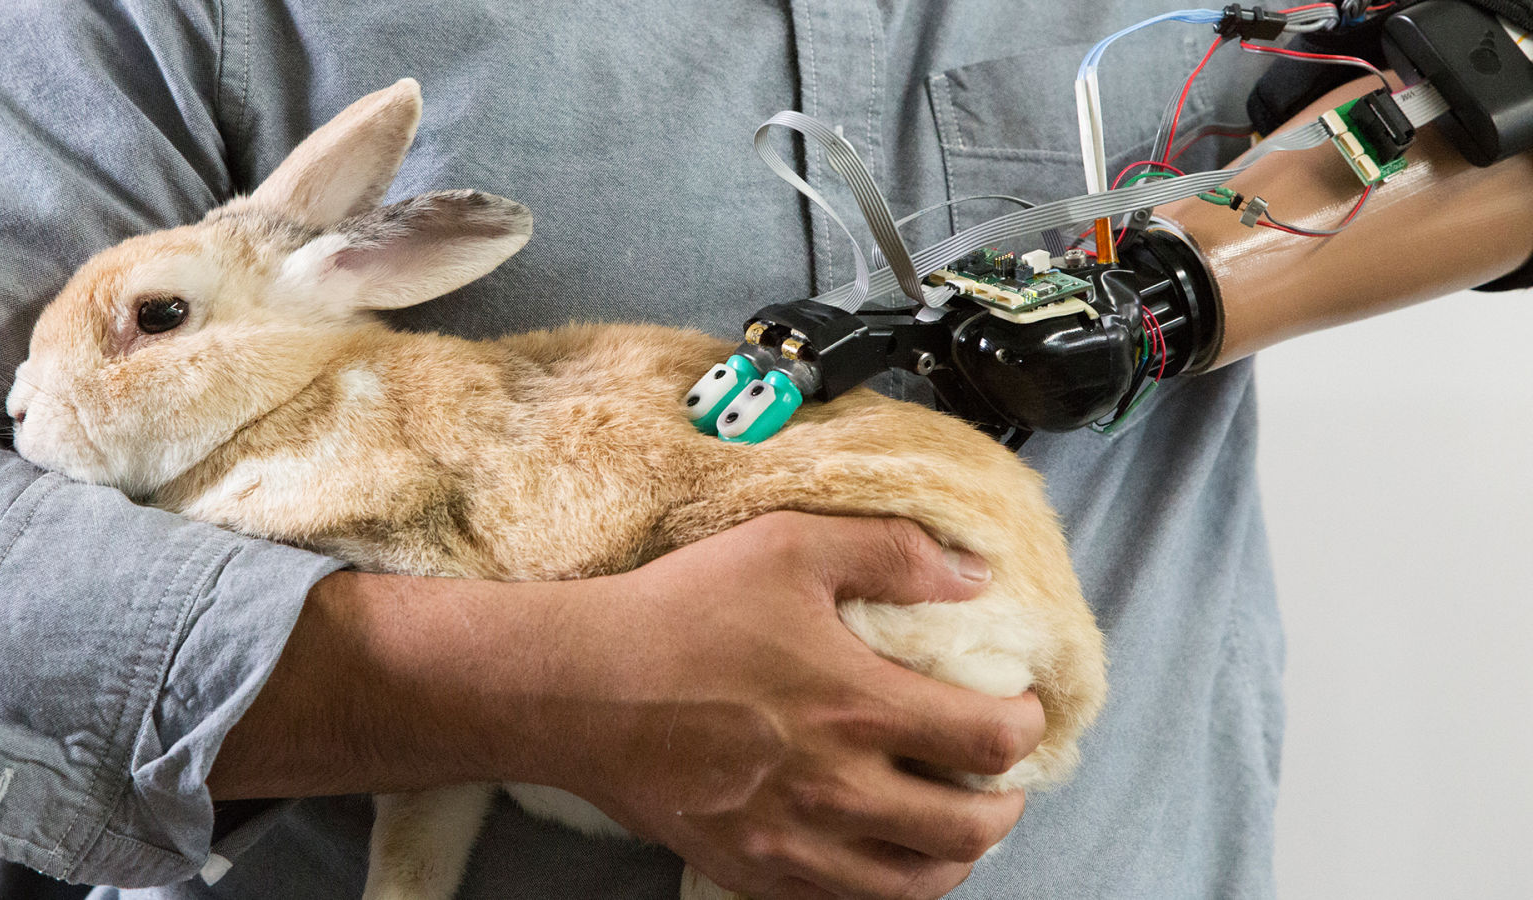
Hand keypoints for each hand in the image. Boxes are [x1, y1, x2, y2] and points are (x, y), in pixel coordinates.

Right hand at [536, 512, 1044, 899]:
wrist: (579, 689)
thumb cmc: (682, 613)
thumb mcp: (788, 547)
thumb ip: (892, 552)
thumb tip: (974, 573)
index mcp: (859, 707)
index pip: (993, 740)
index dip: (1028, 723)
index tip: (1020, 705)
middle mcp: (839, 790)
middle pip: (970, 830)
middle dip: (1007, 804)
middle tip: (1000, 773)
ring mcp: (795, 843)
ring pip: (917, 884)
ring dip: (957, 855)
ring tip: (956, 820)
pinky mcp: (753, 871)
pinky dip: (886, 881)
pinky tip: (881, 846)